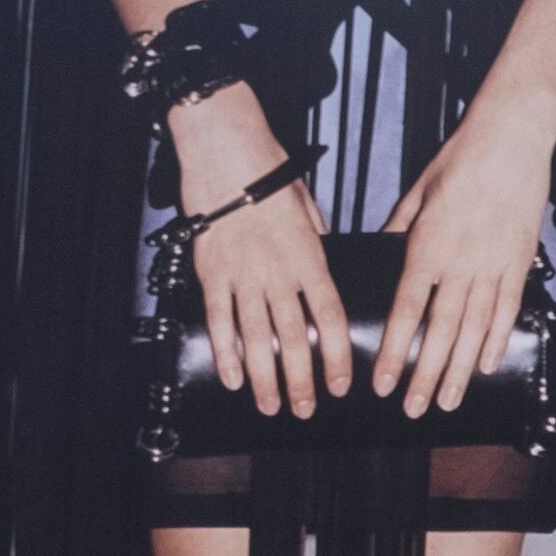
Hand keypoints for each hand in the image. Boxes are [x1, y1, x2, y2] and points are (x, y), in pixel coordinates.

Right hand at [171, 81, 344, 420]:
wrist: (224, 146)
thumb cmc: (267, 171)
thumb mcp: (307, 208)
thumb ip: (316, 242)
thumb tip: (320, 265)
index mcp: (311, 258)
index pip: (332, 319)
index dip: (338, 358)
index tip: (344, 386)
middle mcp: (279, 273)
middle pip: (295, 339)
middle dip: (302, 381)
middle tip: (307, 410)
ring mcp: (243, 274)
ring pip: (257, 338)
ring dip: (264, 377)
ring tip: (270, 406)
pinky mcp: (211, 270)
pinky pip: (219, 319)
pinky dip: (226, 351)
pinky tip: (233, 377)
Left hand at [377, 86, 555, 420]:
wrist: (511, 140)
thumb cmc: (461, 160)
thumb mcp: (417, 192)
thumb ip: (400, 228)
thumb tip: (385, 253)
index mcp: (427, 246)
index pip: (406, 311)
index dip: (394, 351)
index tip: (383, 382)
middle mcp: (460, 264)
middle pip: (440, 332)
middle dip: (426, 376)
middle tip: (415, 409)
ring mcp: (494, 266)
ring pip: (475, 330)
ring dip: (461, 370)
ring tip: (451, 400)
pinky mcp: (520, 262)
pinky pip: (507, 310)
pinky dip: (498, 340)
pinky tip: (488, 365)